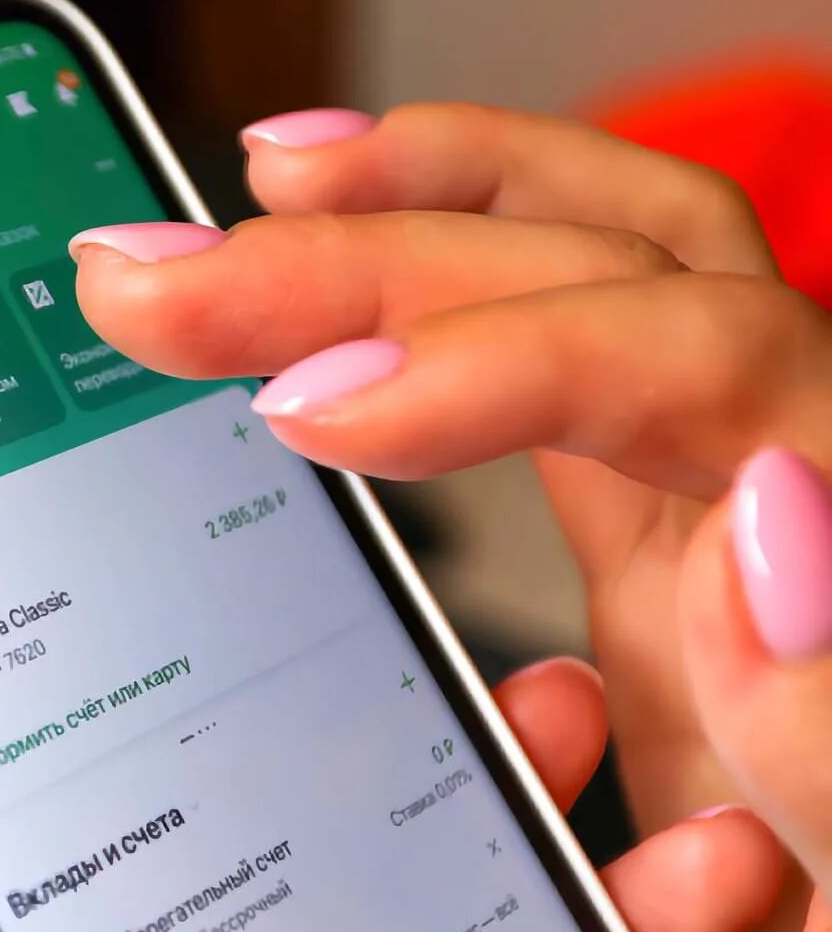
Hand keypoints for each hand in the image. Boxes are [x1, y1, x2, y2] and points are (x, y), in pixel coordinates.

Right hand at [68, 103, 831, 931]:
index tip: (303, 410)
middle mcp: (778, 499)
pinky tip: (322, 325)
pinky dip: (436, 317)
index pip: (690, 361)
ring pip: (593, 275)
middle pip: (604, 264)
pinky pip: (559, 387)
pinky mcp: (652, 575)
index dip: (492, 358)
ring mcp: (709, 530)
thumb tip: (763, 532)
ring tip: (268, 195)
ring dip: (417, 213)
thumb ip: (831, 736)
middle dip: (373, 241)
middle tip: (167, 274)